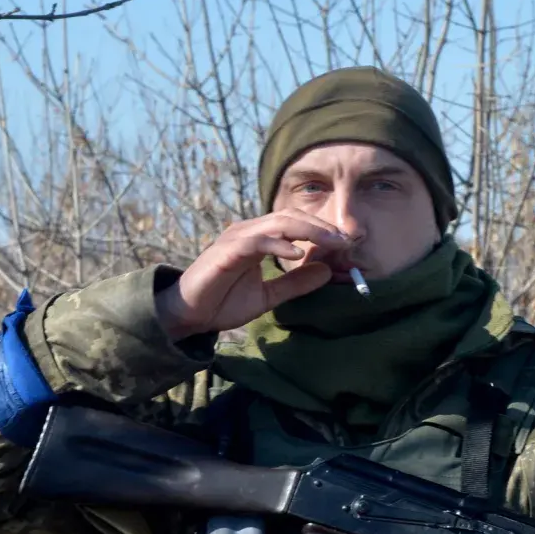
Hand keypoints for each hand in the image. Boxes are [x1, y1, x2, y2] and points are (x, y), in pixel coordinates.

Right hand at [155, 213, 356, 340]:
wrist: (188, 315)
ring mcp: (236, 239)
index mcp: (258, 239)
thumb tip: (326, 271)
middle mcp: (248, 232)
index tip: (346, 243)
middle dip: (321, 227)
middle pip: (290, 217)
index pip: (295, 223)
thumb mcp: (269, 296)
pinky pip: (257, 241)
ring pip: (277, 224)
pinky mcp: (226, 252)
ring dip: (308, 231)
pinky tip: (298, 253)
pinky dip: (279, 244)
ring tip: (332, 243)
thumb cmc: (222, 302)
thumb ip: (295, 283)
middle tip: (346, 240)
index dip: (321, 230)